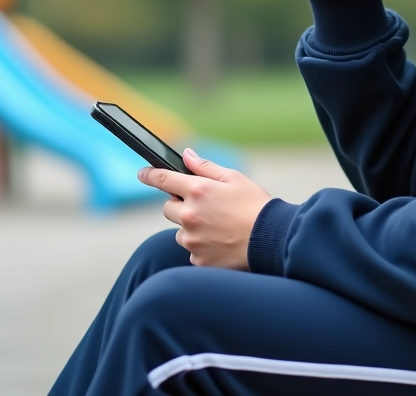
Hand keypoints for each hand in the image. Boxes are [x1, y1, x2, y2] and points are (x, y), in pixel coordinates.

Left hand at [137, 149, 272, 269]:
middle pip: (168, 208)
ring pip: (180, 231)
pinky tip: (222, 242)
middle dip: (180, 205)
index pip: (163, 180)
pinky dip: (202, 247)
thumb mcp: (234, 178)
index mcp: (198, 191)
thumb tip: (187, 155)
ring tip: (219, 228)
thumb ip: (205, 167)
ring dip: (191, 228)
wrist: (272, 240)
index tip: (142, 173)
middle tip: (203, 206)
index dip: (149, 175)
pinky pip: (192, 251)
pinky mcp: (198, 260)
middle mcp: (190, 216)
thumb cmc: (256, 206)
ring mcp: (192, 240)